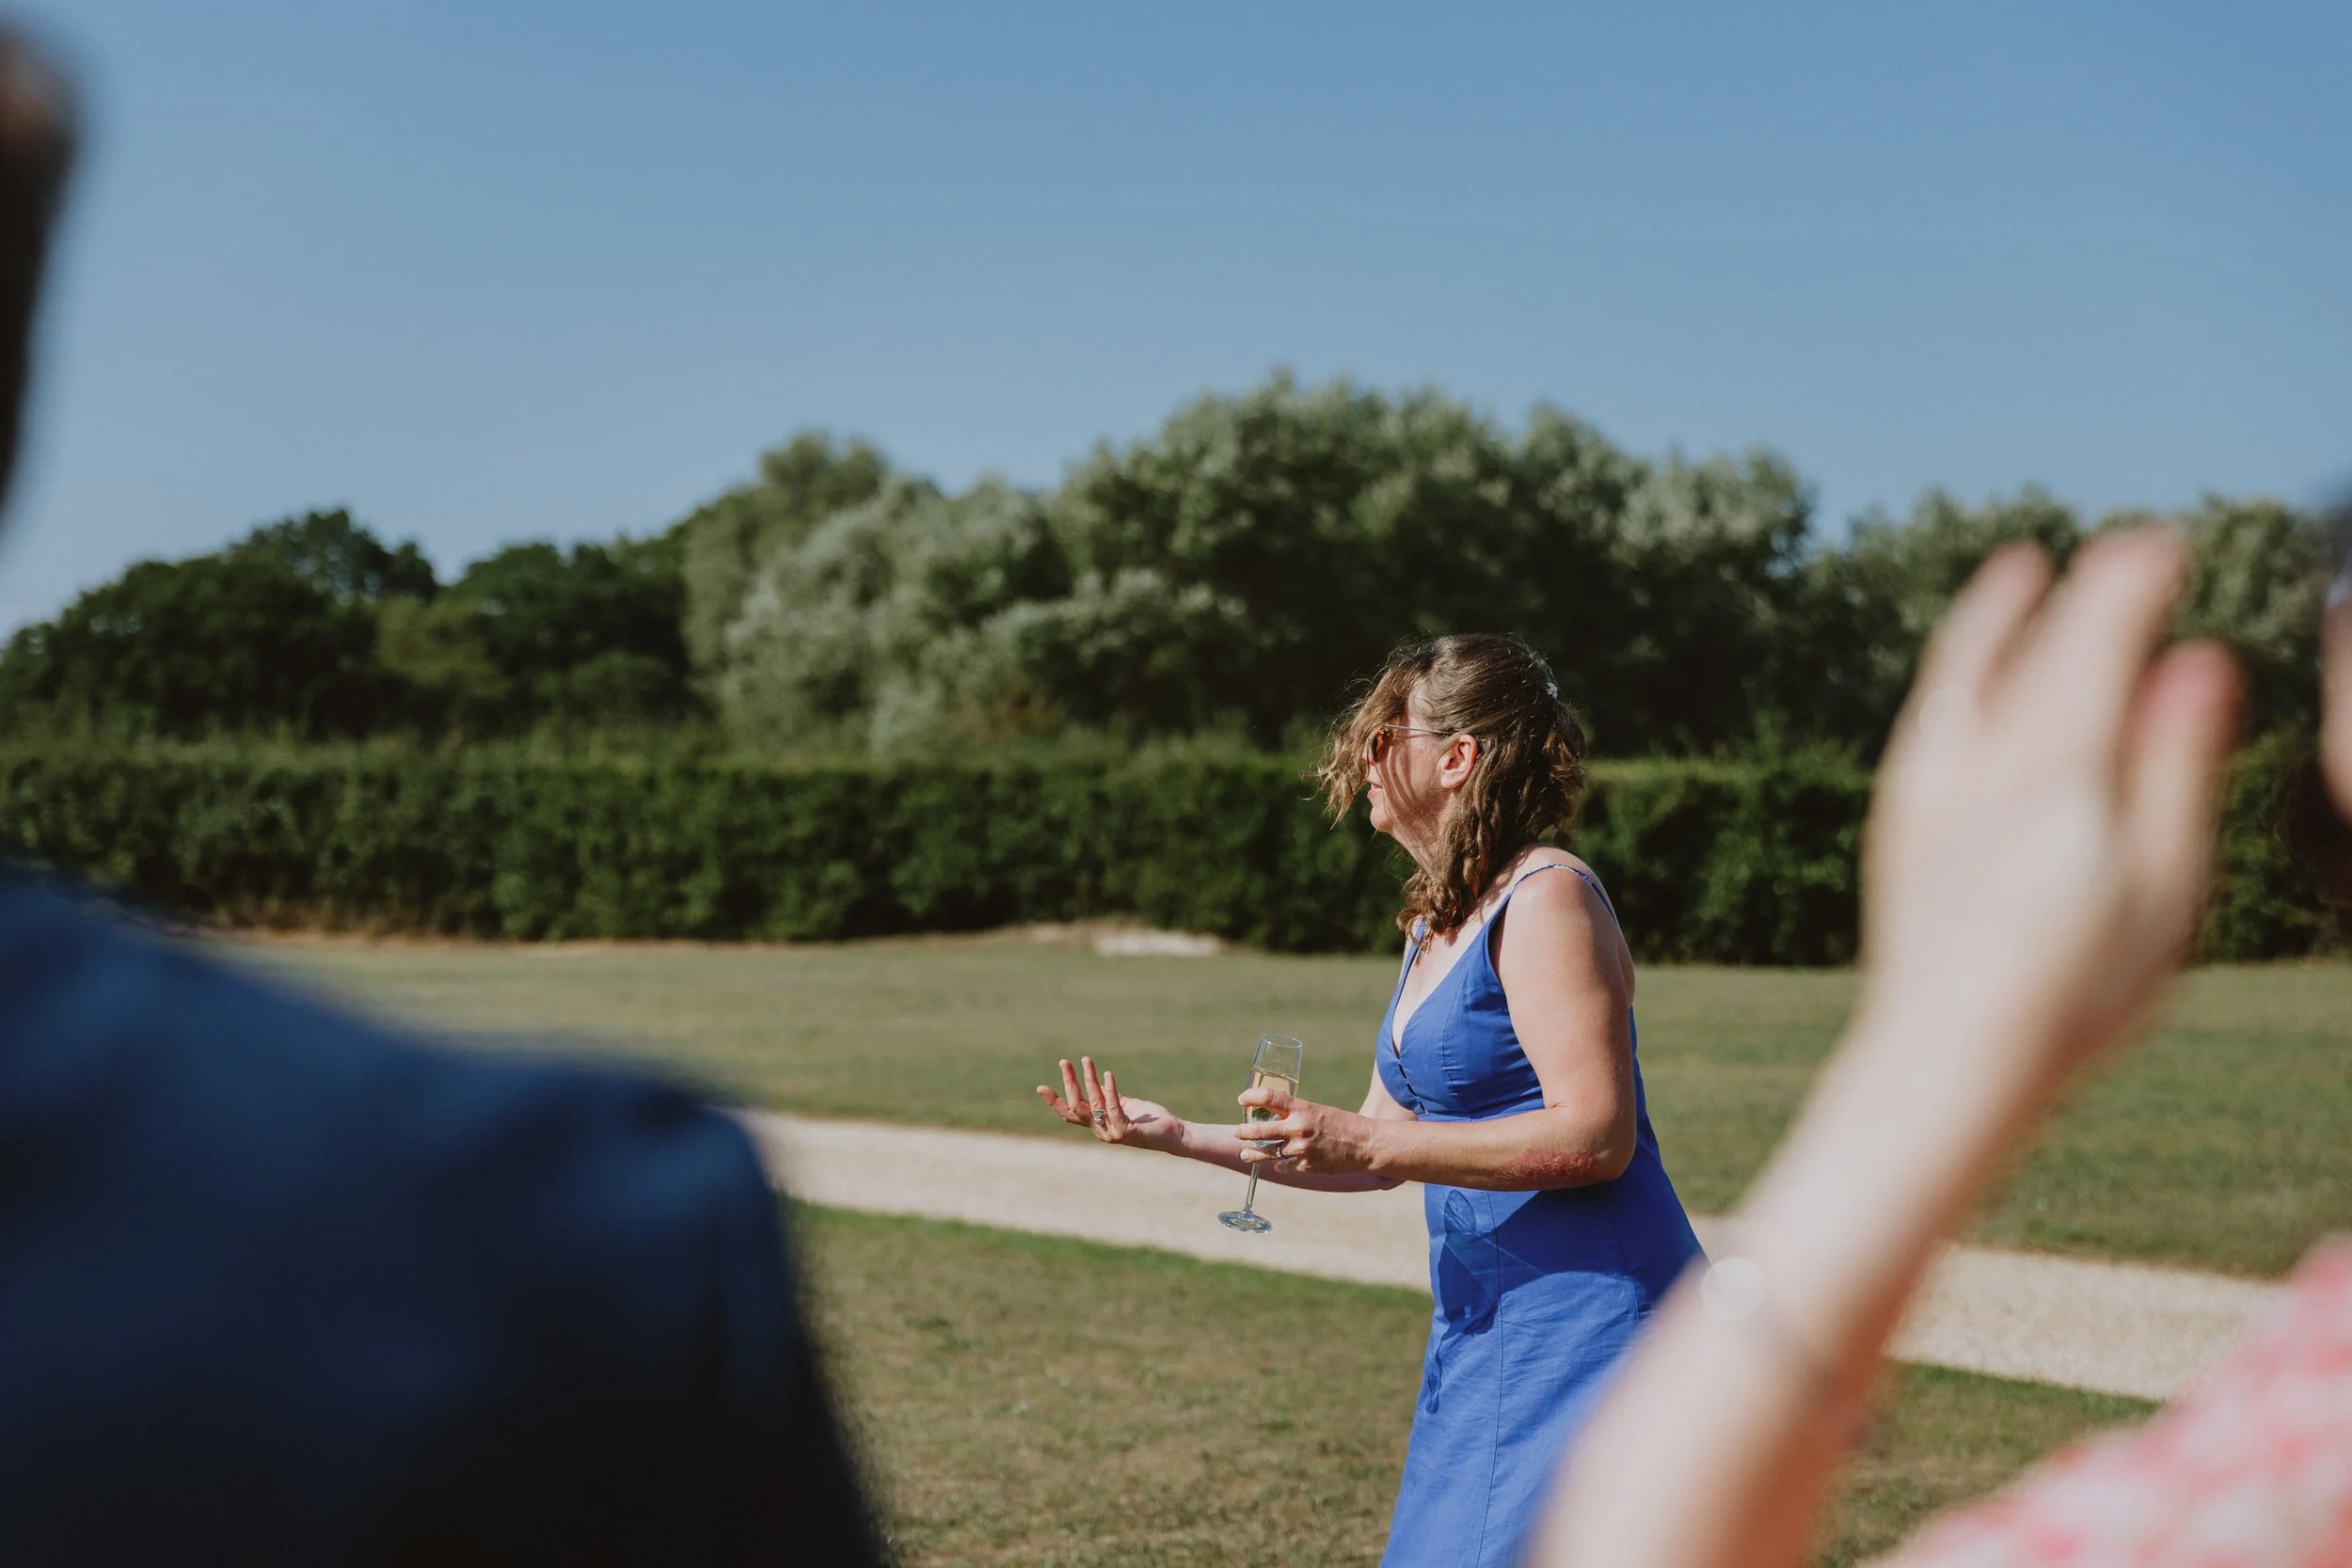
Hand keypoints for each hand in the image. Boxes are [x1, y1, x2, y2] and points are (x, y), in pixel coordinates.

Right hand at [1035, 1056, 1183, 1151]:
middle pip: (1077, 1106)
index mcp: (1098, 1124)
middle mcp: (1100, 1130)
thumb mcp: (1123, 1104)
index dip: (1055, 1101)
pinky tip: (1108, 1074)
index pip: (1070, 1113)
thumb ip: (1107, 1096)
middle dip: (1069, 1082)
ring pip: (1093, 1104)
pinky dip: (1110, 1090)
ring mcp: (1111, 1132)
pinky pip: (1114, 1107)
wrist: (1172, 1134)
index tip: (1041, 1087)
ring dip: (1089, 1079)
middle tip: (1064, 1062)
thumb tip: (1095, 1081)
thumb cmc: (1149, 1119)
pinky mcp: (1125, 1131)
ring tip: (1087, 1060)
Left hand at [1233, 1086, 1381, 1174]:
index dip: (1251, 1097)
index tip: (1242, 1099)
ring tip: (1244, 1153)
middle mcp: (1298, 1128)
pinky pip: (1283, 1166)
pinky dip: (1280, 1165)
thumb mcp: (1319, 1112)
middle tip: (1238, 1131)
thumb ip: (1297, 1115)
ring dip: (1253, 1153)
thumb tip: (1276, 1118)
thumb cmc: (1344, 1125)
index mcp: (1303, 1109)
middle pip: (1259, 1129)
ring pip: (1267, 1152)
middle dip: (1244, 1131)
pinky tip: (1278, 1164)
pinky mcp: (1305, 1167)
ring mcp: (1300, 1150)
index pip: (1269, 1097)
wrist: (1366, 1145)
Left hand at [1855, 527, 2240, 1113]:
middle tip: (2135, 552)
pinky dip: (1953, 667)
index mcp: (2057, 771)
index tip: (2171, 547)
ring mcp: (1930, 787)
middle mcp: (1982, 763)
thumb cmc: (2076, 989)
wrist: (1948, 1056)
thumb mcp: (2161, 886)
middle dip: (2088, 591)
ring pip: (1965, 671)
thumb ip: (2175, 764)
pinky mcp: (1900, 818)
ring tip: (2024, 568)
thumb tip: (2199, 660)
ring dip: (1999, 612)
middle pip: (2037, 648)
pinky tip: (1968, 666)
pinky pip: (1929, 712)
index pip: (2095, 642)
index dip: (2133, 586)